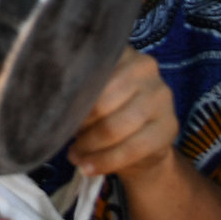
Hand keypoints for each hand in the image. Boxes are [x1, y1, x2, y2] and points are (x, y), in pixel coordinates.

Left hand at [67, 48, 179, 181]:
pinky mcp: (170, 126)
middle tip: (64, 138)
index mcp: (121, 52)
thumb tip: (50, 106)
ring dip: (88, 146)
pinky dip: (104, 162)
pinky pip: (130, 149)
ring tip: (75, 155)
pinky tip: (89, 167)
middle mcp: (145, 66)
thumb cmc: (110, 113)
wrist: (146, 145)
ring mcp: (162, 96)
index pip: (88, 72)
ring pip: (113, 127)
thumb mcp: (94, 93)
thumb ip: (77, 90)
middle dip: (78, 126)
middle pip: (100, 102)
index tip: (54, 113)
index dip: (68, 97)